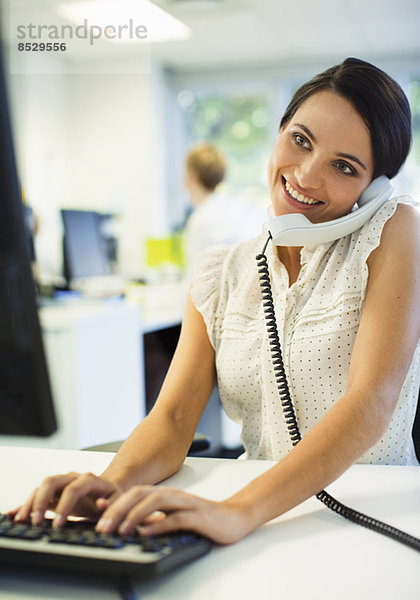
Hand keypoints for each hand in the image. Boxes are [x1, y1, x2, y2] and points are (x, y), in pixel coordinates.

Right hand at [9, 472, 121, 526]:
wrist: (109, 488)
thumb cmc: (114, 497)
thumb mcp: (118, 501)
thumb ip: (111, 505)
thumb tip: (101, 507)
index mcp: (89, 479)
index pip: (73, 489)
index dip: (64, 506)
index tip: (58, 524)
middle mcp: (72, 477)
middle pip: (52, 481)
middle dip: (41, 501)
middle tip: (36, 522)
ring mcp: (62, 484)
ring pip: (41, 487)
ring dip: (30, 503)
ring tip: (22, 521)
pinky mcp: (54, 492)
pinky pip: (37, 495)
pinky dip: (25, 504)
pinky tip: (14, 514)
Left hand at [95, 485, 253, 544]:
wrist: (234, 518)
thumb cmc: (203, 519)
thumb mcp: (174, 517)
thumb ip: (155, 518)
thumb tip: (129, 527)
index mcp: (166, 494)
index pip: (135, 493)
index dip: (116, 503)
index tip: (98, 516)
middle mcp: (173, 495)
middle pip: (141, 494)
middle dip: (119, 509)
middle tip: (103, 526)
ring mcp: (186, 504)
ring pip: (156, 502)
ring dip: (135, 515)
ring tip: (120, 529)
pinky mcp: (198, 516)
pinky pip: (175, 518)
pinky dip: (159, 524)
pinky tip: (146, 532)